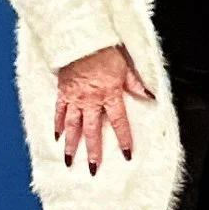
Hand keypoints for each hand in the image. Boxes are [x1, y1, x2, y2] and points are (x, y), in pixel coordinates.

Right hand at [55, 45, 151, 172]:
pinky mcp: (62, 93)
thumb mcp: (127, 67)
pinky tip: (56, 138)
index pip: (119, 122)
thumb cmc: (107, 51)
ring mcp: (75, 98)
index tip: (126, 154)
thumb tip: (151, 96)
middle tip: (93, 169)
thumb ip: (137, 84)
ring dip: (71, 145)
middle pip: (93, 130)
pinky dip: (57, 126)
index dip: (124, 139)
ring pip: (72, 126)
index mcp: (110, 95)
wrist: (83, 40)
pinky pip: (59, 113)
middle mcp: (91, 100)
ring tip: (69, 161)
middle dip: (94, 151)